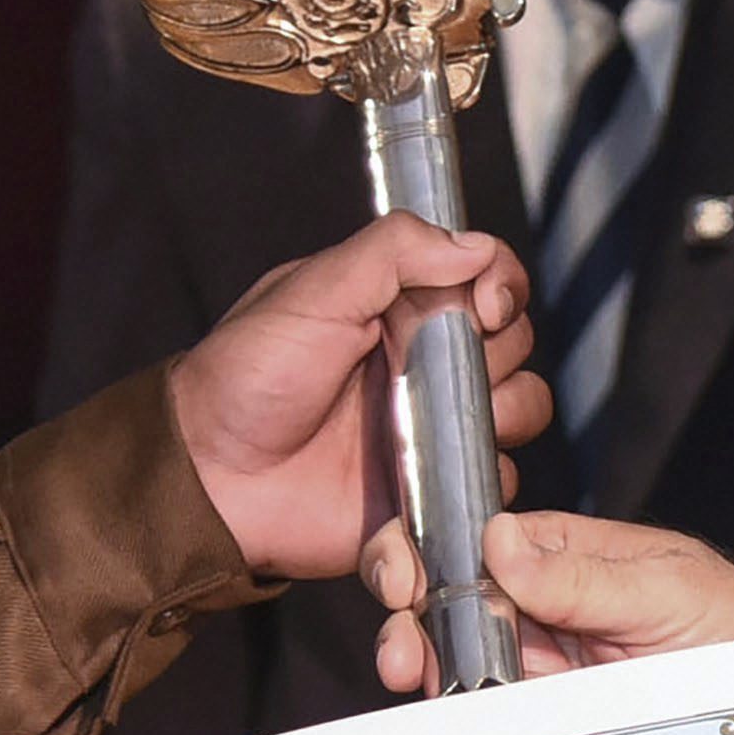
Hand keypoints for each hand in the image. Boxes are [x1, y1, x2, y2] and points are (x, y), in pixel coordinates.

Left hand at [167, 219, 549, 580]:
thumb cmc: (246, 379)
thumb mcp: (312, 293)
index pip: (487, 279)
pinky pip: (494, 481)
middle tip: (430, 370)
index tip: (485, 308)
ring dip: (502, 414)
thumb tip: (476, 245)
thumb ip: (392, 252)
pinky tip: (430, 475)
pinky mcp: (432, 489)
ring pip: (520, 408)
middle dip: (494, 354)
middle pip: (515, 343)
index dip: (502, 288)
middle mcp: (425, 362)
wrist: (213, 479)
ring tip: (437, 426)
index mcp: (398, 306)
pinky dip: (481, 479)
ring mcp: (432, 427)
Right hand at [365, 504, 733, 690]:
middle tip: (401, 648)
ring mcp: (545, 664)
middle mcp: (543, 605)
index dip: (427, 551)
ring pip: (459, 659)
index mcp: (563, 552)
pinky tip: (438, 716)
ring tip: (412, 678)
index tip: (405, 577)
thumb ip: (580, 575)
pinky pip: (491, 715)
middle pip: (451, 601)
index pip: (475, 541)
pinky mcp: (553, 718)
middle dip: (410, 615)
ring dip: (424, 666)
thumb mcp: (665, 589)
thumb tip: (498, 540)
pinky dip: (456, 716)